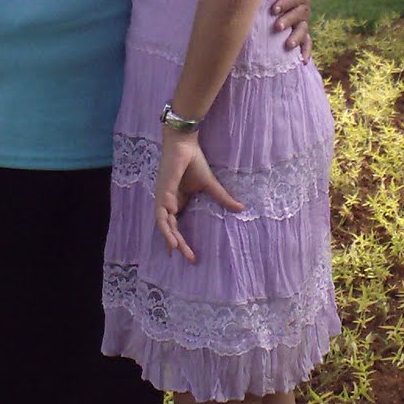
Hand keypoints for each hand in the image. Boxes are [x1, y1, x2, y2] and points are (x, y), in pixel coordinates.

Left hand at [154, 130, 243, 262]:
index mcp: (177, 201)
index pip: (176, 225)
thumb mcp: (210, 185)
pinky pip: (162, 214)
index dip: (179, 240)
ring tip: (178, 251)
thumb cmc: (194, 162)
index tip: (189, 255)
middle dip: (179, 245)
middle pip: (171, 229)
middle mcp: (168, 203)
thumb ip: (222, 198)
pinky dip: (165, 225)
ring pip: (164, 225)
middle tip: (191, 259)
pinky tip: (172, 235)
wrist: (184, 145)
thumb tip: (241, 208)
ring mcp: (163, 199)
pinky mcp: (162, 193)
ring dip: (171, 238)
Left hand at [271, 0, 312, 58]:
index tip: (273, 9)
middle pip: (299, 15)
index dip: (286, 3)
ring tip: (288, 45)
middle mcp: (304, 9)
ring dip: (296, 38)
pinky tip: (302, 61)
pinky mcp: (302, 34)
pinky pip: (307, 44)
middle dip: (288, 21)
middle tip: (276, 26)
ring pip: (302, 31)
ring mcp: (303, 23)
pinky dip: (306, 52)